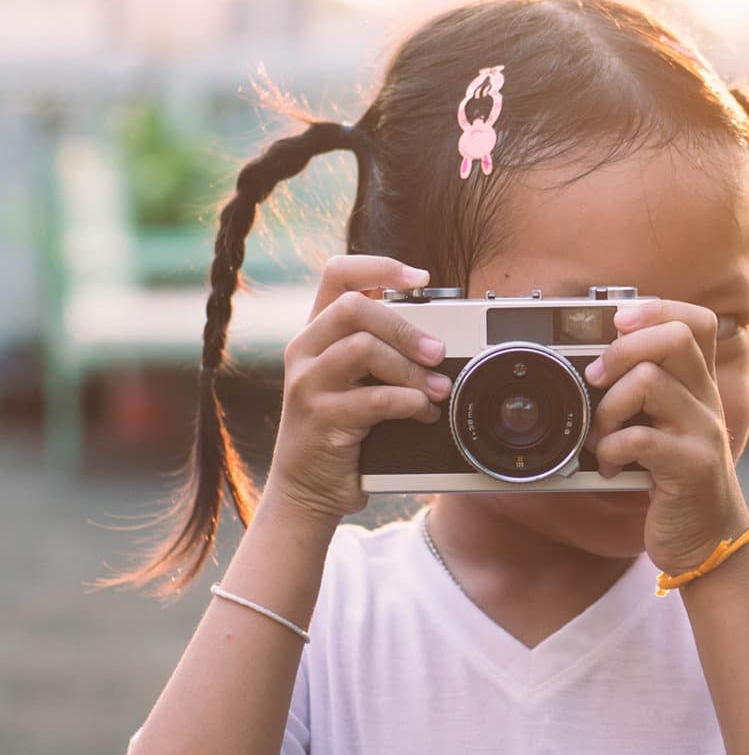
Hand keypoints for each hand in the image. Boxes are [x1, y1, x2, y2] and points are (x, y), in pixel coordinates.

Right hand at [263, 255, 451, 525]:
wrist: (307, 489)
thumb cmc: (340, 428)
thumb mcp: (353, 379)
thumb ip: (378, 349)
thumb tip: (437, 331)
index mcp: (316, 332)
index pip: (337, 274)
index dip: (379, 266)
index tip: (419, 278)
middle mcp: (304, 350)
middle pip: (353, 307)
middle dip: (405, 327)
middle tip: (437, 352)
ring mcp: (307, 383)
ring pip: (362, 348)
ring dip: (411, 370)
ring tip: (437, 390)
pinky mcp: (320, 418)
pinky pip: (373, 398)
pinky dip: (409, 403)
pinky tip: (423, 414)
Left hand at [583, 301, 748, 575]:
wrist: (709, 542)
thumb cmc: (676, 480)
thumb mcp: (667, 427)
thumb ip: (646, 393)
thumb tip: (592, 362)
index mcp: (699, 385)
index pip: (696, 321)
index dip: (656, 309)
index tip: (618, 322)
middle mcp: (707, 401)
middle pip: (673, 338)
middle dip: (622, 350)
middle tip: (597, 379)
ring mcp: (703, 432)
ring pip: (649, 381)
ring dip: (608, 407)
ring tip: (601, 435)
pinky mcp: (692, 467)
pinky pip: (640, 438)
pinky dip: (612, 450)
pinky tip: (611, 467)